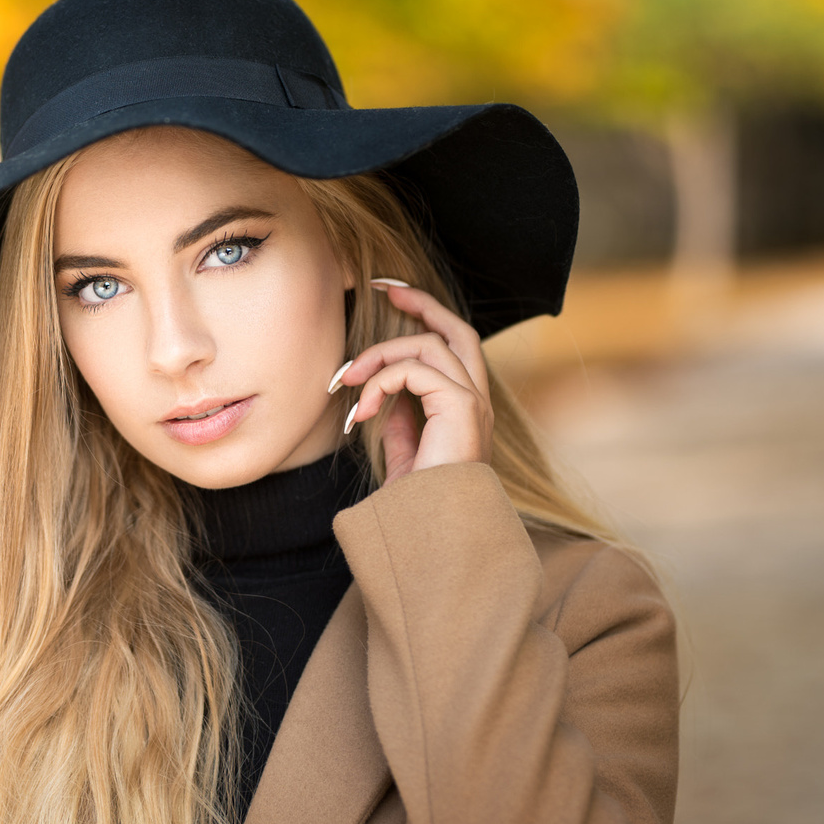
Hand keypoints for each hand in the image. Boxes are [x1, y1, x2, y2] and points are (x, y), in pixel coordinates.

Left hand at [329, 280, 493, 482]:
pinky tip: (361, 412)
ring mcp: (473, 403)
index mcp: (465, 408)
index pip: (452, 346)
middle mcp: (476, 400)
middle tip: (382, 289)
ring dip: (379, 356)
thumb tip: (383, 396)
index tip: (391, 296)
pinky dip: (381, 382)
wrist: (430, 534)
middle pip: (457, 329)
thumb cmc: (418, 502)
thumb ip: (401, 420)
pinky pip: (416, 371)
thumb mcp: (405, 453)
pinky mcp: (461, 408)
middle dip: (421, 302)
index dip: (425, 316)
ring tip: (347, 383)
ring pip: (427, 346)